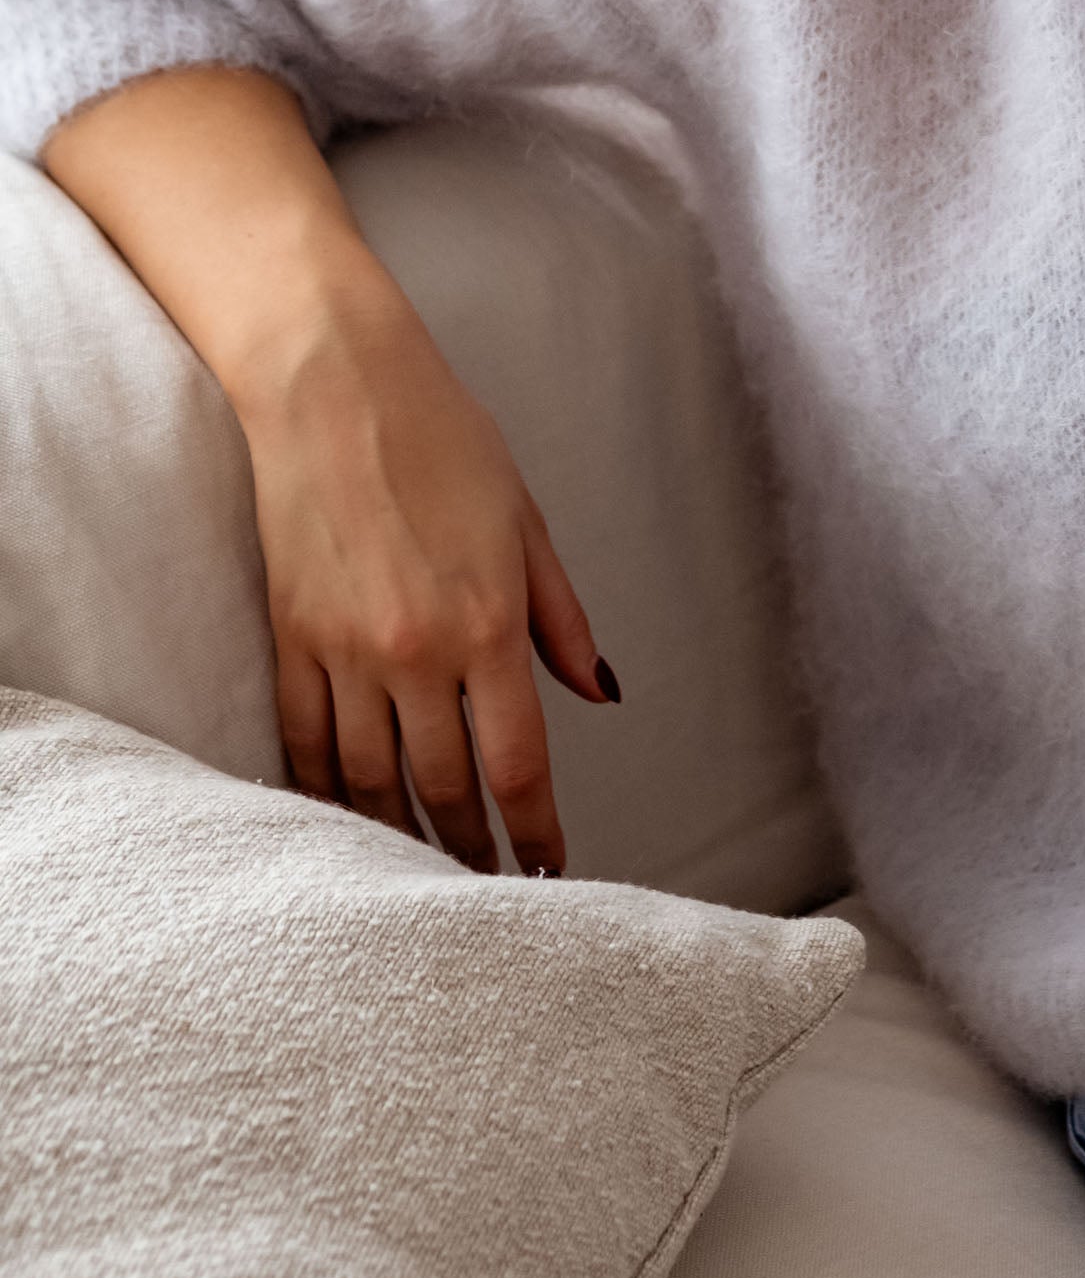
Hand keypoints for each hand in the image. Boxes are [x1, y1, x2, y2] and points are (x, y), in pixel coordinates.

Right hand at [236, 279, 610, 875]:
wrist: (333, 386)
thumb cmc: (443, 440)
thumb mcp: (527, 526)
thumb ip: (562, 620)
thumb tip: (599, 693)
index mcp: (488, 624)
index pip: (517, 762)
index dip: (534, 831)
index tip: (547, 873)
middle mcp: (415, 651)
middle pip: (443, 784)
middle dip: (469, 847)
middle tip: (486, 891)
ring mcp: (345, 649)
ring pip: (370, 777)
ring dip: (397, 834)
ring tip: (421, 872)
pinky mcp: (291, 635)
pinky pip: (305, 738)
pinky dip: (324, 790)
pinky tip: (344, 819)